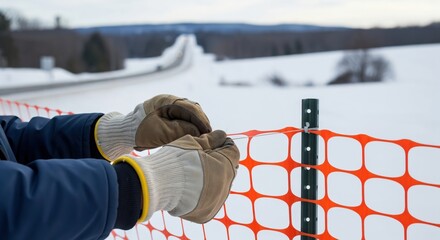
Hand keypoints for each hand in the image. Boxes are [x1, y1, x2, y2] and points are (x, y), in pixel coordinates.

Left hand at [95, 94, 211, 159]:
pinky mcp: (169, 115)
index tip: (209, 131)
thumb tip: (199, 131)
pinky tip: (196, 136)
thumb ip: (180, 130)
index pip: (190, 107)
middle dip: (201, 122)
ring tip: (204, 137)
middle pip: (192, 110)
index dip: (201, 119)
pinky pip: (185, 119)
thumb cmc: (140, 132)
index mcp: (166, 100)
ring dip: (197, 125)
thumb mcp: (160, 133)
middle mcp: (170, 101)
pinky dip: (191, 127)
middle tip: (209, 136)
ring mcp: (170, 107)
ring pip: (190, 114)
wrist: (125, 133)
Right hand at [113, 130, 239, 223]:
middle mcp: (225, 185)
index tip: (213, 143)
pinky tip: (191, 188)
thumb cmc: (176, 160)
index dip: (223, 144)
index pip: (232, 151)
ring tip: (193, 175)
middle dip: (219, 162)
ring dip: (213, 179)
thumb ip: (211, 139)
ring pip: (220, 186)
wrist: (158, 185)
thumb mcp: (193, 142)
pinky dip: (205, 194)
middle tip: (201, 158)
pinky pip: (210, 201)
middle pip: (228, 170)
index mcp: (225, 165)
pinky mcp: (206, 213)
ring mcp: (216, 201)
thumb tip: (222, 135)